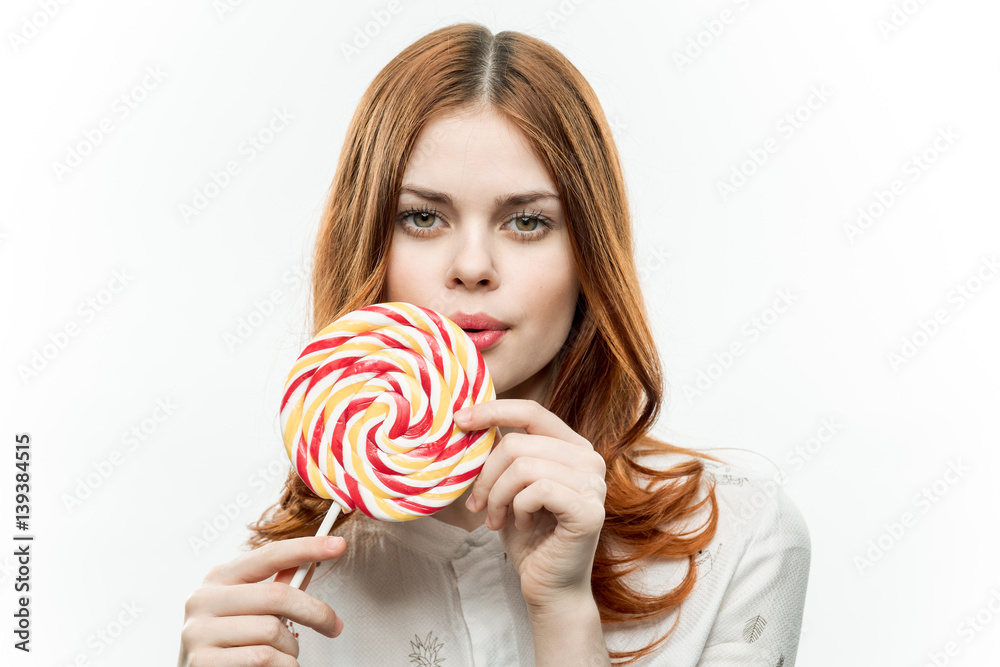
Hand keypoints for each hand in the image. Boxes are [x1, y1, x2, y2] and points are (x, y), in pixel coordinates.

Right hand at [178, 536, 345, 666]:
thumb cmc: (229, 640)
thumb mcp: (249, 607)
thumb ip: (277, 586)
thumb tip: (310, 562)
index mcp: (218, 578)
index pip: (269, 554)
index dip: (306, 547)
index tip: (338, 545)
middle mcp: (204, 599)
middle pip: (278, 595)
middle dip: (316, 612)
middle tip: (334, 626)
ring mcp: (199, 632)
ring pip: (272, 631)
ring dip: (291, 648)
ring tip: (284, 654)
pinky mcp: (203, 662)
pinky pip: (263, 658)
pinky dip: (282, 665)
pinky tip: (275, 666)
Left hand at [456, 399, 606, 610]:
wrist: (548, 586)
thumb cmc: (528, 536)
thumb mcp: (509, 485)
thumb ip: (504, 452)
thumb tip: (472, 417)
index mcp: (572, 446)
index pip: (531, 411)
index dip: (492, 411)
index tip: (460, 420)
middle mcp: (589, 459)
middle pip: (519, 442)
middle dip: (487, 476)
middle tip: (478, 505)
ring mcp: (594, 484)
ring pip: (523, 466)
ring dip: (498, 496)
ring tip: (497, 518)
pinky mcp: (589, 509)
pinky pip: (537, 490)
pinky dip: (518, 508)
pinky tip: (521, 524)